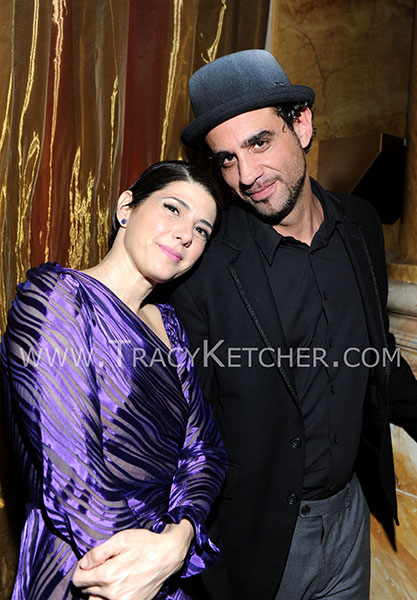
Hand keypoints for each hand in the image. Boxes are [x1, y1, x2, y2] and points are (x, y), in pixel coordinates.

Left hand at [72, 520, 193, 599]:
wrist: (168, 556)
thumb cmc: (145, 544)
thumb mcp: (121, 539)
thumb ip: (98, 552)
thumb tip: (83, 564)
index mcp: (108, 574)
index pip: (78, 580)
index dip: (81, 569)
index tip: (90, 562)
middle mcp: (113, 593)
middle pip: (86, 590)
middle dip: (91, 577)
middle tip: (105, 565)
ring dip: (97, 590)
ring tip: (109, 576)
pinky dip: (109, 597)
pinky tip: (119, 584)